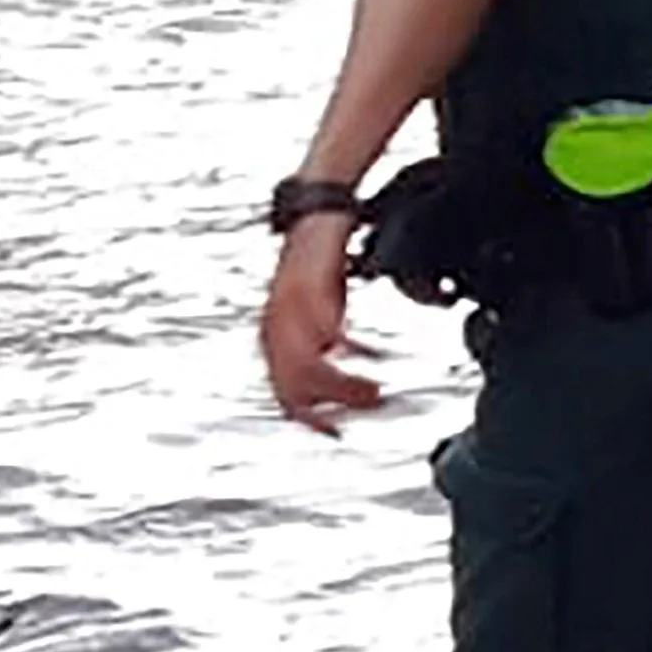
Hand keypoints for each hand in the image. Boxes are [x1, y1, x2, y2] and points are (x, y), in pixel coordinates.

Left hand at [260, 217, 378, 431]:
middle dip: (335, 405)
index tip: (338, 433)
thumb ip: (324, 341)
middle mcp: (275, 329)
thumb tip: (342, 368)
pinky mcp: (307, 289)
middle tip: (373, 405)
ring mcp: (288, 309)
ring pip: (309, 365)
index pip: (284, 394)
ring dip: (345, 384)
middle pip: (295, 387)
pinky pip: (323, 329)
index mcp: (274, 340)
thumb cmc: (318, 268)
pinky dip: (347, 347)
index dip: (310, 419)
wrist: (316, 218)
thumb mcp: (319, 311)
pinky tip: (365, 352)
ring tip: (377, 388)